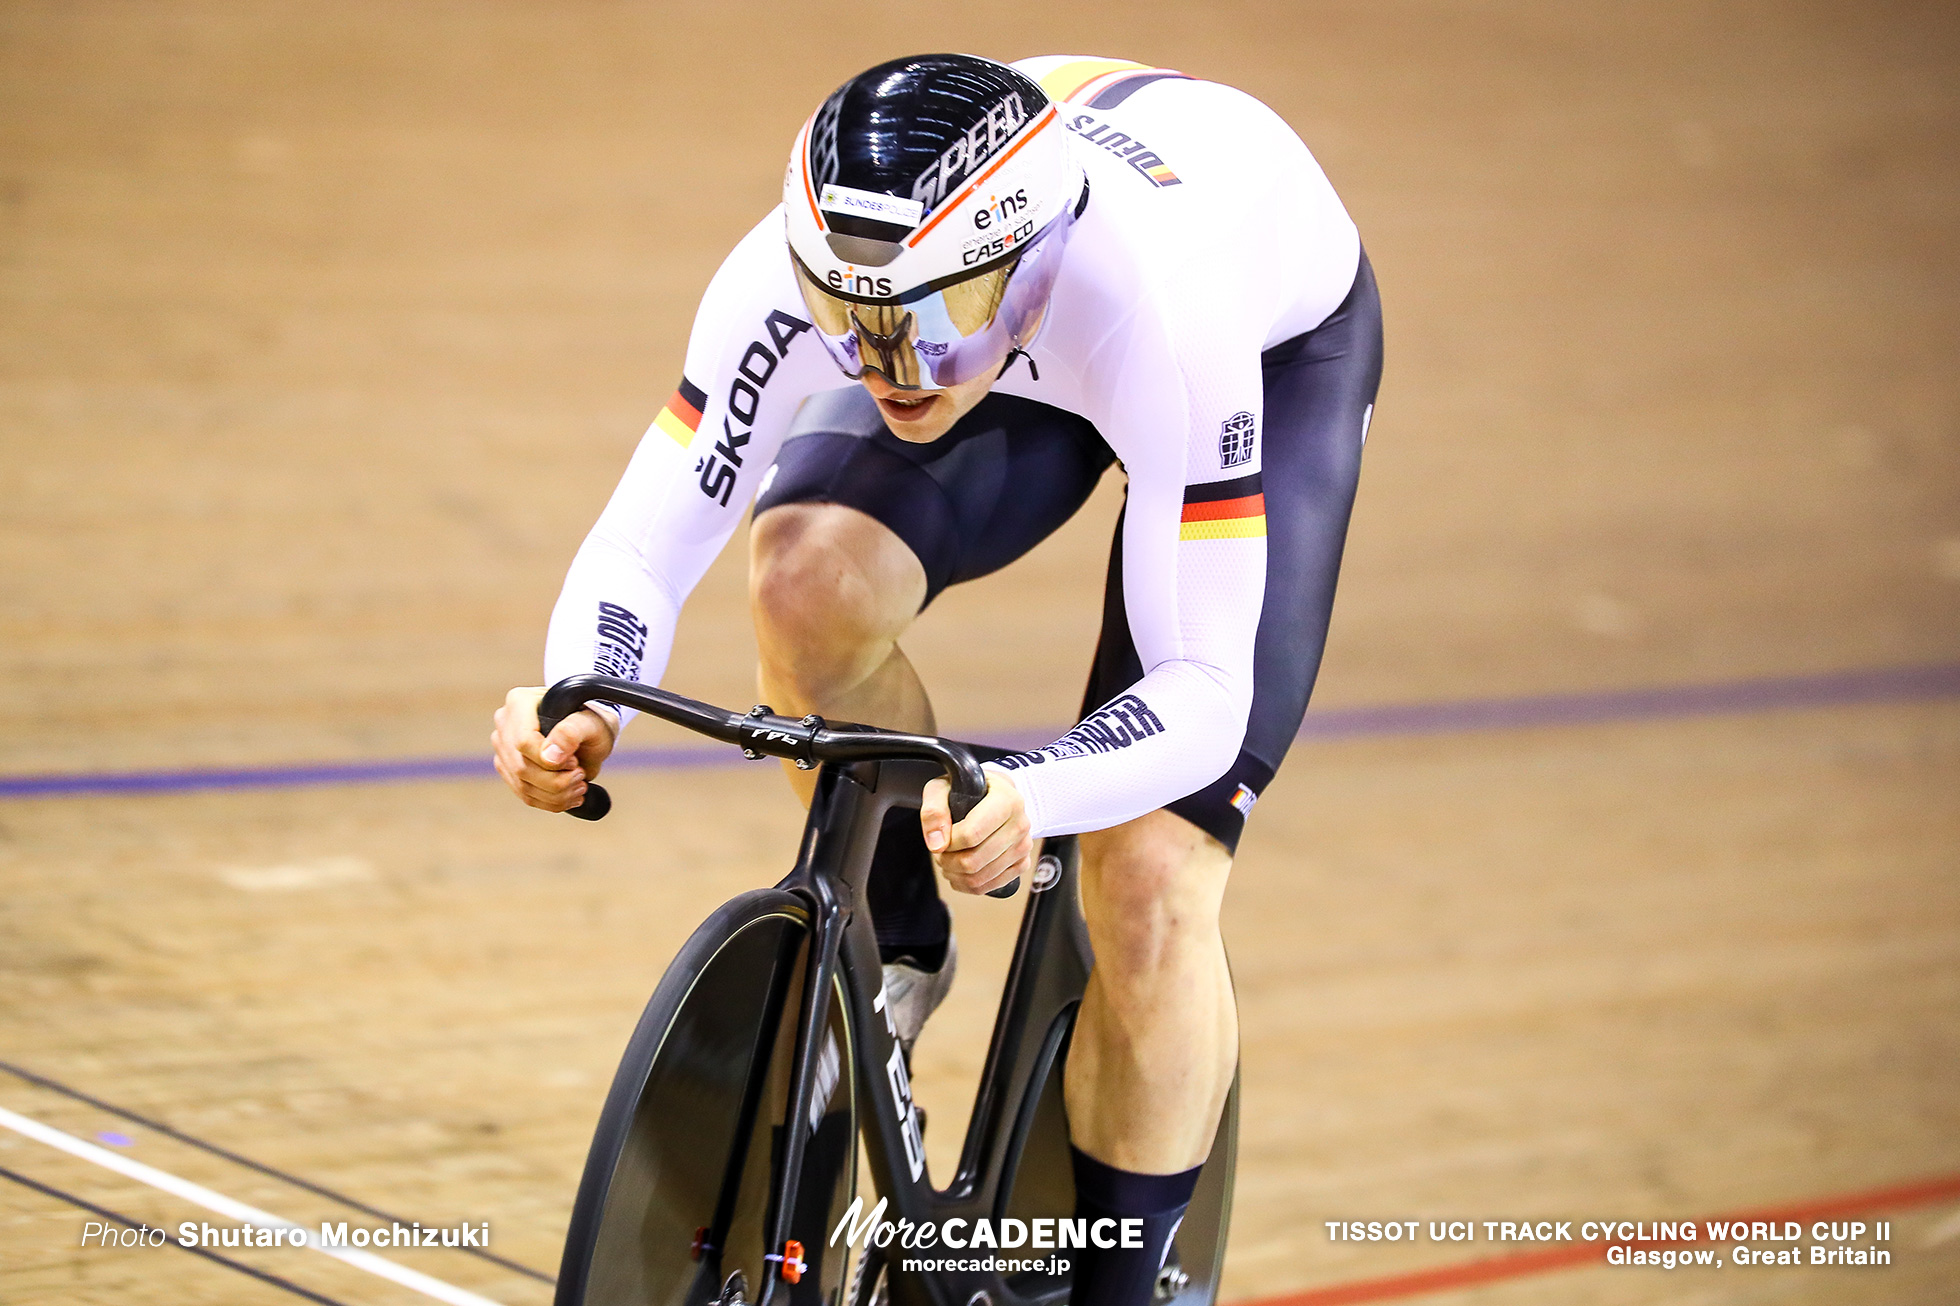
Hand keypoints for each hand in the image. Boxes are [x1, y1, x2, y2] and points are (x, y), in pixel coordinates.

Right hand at [491, 686, 616, 811]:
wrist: (590, 731)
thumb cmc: (591, 722)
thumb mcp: (591, 722)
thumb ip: (572, 732)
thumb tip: (549, 756)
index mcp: (520, 702)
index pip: (524, 742)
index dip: (549, 761)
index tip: (574, 763)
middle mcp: (505, 723)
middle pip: (521, 767)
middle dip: (556, 781)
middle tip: (580, 776)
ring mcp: (504, 747)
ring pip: (522, 784)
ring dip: (555, 794)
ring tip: (579, 787)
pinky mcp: (508, 768)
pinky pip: (523, 793)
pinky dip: (549, 801)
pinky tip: (569, 796)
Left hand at [920, 770, 1031, 895]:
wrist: (995, 795)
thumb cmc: (969, 791)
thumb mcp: (943, 788)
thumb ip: (934, 811)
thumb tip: (937, 844)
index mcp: (1007, 802)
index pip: (971, 835)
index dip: (947, 843)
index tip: (940, 836)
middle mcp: (1020, 825)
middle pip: (973, 861)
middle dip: (947, 861)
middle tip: (940, 850)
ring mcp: (1023, 847)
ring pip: (979, 878)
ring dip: (954, 874)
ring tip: (949, 858)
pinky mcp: (1021, 864)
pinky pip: (988, 887)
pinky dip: (967, 884)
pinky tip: (960, 870)